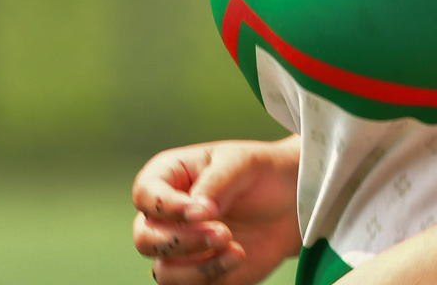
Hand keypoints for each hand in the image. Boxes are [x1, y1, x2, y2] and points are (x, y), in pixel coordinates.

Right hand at [132, 137, 302, 284]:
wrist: (291, 202)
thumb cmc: (260, 173)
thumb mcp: (242, 162)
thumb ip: (216, 181)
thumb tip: (195, 210)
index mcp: (169, 178)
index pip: (145, 194)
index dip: (166, 206)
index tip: (202, 211)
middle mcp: (166, 216)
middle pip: (145, 238)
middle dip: (180, 241)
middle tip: (223, 233)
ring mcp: (180, 248)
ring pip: (164, 271)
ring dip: (196, 267)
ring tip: (234, 247)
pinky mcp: (198, 273)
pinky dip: (211, 277)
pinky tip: (239, 256)